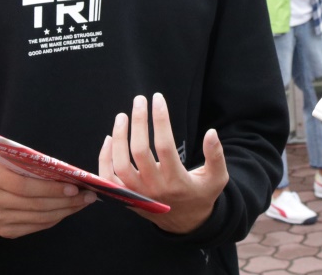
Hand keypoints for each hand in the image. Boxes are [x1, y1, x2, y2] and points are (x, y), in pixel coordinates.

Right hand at [0, 156, 95, 238]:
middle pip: (35, 204)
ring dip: (66, 210)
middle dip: (66, 200)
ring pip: (39, 218)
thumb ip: (30, 162)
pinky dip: (56, 218)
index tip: (75, 186)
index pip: (25, 185)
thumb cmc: (3, 171)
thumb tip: (66, 171)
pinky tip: (69, 210)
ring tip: (84, 202)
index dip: (51, 188)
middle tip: (88, 195)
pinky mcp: (6, 232)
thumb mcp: (9, 159)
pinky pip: (36, 227)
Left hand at [99, 93, 228, 233]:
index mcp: (177, 182)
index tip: (158, 99)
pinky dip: (104, 158)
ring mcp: (137, 194)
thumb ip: (216, 156)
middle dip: (138, 122)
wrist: (184, 223)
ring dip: (119, 137)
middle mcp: (154, 188)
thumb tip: (212, 132)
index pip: (164, 145)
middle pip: (139, 151)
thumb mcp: (216, 178)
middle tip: (139, 100)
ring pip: (120, 164)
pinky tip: (109, 138)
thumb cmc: (201, 195)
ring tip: (122, 115)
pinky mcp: (126, 197)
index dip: (160, 120)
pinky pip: (108, 178)